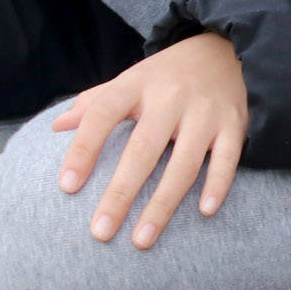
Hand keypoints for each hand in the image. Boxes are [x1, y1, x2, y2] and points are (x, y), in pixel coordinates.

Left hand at [52, 31, 247, 248]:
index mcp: (136, 84)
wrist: (225, 49)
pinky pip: (226, 159)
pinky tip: (204, 211)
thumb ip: (95, 102)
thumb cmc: (167, 75)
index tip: (67, 186)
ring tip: (142, 240)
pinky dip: (217, 184)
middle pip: (141, 150)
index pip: (102, 115)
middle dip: (120, 194)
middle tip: (100, 232)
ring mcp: (204, 112)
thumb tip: (56, 126)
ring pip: (183, 164)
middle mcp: (170, 97)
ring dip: (162, 205)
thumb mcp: (130, 80)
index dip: (83, 150)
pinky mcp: (234, 124)